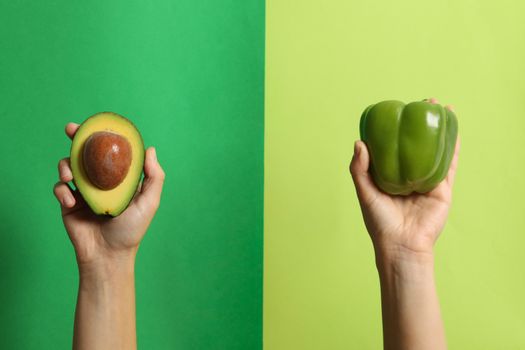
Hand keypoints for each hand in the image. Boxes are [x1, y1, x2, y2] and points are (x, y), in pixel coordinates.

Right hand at [53, 123, 165, 267]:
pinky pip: (60, 188)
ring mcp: (83, 191)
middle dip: (77, 138)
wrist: (108, 256)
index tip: (97, 124)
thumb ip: (154, 176)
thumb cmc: (132, 230)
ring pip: (69, 166)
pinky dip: (62, 190)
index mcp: (119, 178)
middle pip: (86, 153)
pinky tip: (70, 201)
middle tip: (71, 129)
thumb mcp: (149, 202)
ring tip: (70, 174)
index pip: (110, 152)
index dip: (103, 136)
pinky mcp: (68, 203)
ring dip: (66, 164)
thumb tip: (150, 149)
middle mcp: (101, 181)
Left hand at [350, 100, 459, 262]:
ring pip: (436, 150)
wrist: (402, 245)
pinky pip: (450, 165)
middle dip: (422, 123)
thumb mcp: (365, 192)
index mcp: (391, 177)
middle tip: (424, 102)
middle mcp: (409, 176)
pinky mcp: (442, 189)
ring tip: (442, 108)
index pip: (395, 147)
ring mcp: (427, 181)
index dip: (397, 129)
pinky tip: (455, 130)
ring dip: (441, 129)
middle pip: (418, 144)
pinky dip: (454, 148)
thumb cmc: (379, 222)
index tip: (397, 110)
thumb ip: (360, 169)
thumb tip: (360, 142)